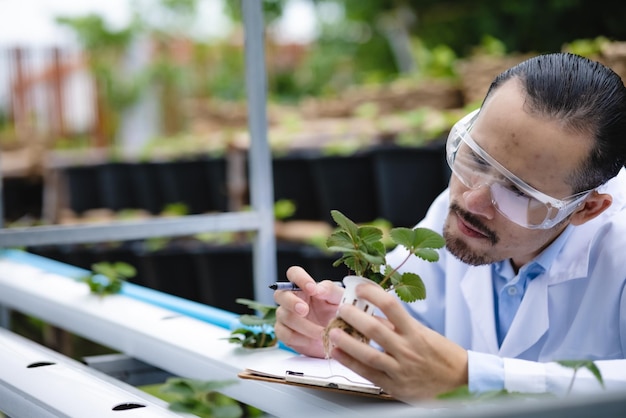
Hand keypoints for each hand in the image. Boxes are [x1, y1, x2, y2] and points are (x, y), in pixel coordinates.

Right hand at [273, 266, 343, 357]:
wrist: (338, 336)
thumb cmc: (336, 313)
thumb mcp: (339, 299)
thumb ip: (330, 290)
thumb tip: (318, 289)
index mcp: (304, 286)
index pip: (294, 273)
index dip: (299, 278)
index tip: (311, 288)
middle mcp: (291, 298)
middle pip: (280, 294)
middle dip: (292, 302)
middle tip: (305, 310)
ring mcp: (285, 315)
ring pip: (284, 316)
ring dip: (303, 325)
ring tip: (321, 333)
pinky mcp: (285, 333)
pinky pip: (284, 335)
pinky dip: (300, 339)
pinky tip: (313, 341)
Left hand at [327, 282, 467, 401]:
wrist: (462, 382)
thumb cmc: (444, 356)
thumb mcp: (425, 334)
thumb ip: (399, 326)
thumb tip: (374, 314)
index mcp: (416, 332)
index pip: (391, 306)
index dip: (372, 294)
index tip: (359, 288)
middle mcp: (407, 349)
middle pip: (374, 328)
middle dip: (353, 316)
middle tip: (341, 309)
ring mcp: (400, 369)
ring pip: (368, 353)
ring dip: (347, 341)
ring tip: (332, 331)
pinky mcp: (395, 386)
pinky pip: (369, 373)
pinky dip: (351, 363)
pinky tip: (339, 354)